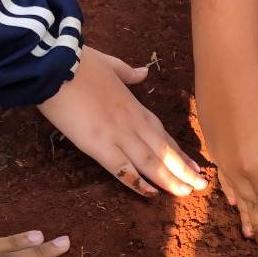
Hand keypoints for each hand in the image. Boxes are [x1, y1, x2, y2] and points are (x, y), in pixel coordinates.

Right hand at [38, 46, 206, 197]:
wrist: (56, 64)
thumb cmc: (79, 63)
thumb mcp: (110, 64)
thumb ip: (129, 73)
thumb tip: (143, 73)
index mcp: (135, 107)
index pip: (163, 135)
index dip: (179, 152)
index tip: (193, 166)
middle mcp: (133, 123)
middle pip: (164, 151)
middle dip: (183, 170)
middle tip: (200, 186)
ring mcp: (118, 135)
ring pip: (151, 162)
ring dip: (170, 179)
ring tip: (185, 193)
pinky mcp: (99, 145)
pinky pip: (122, 168)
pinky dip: (138, 182)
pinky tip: (151, 193)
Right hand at [196, 59, 257, 247]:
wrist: (226, 61)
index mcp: (256, 166)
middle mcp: (234, 166)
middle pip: (250, 201)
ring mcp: (220, 153)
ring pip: (234, 191)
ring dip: (242, 212)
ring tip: (247, 230)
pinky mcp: (212, 139)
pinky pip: (223, 176)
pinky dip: (230, 191)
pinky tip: (231, 196)